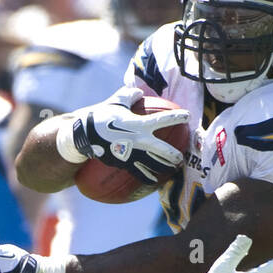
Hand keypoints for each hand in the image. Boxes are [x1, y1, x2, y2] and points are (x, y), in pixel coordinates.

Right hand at [63, 85, 187, 184]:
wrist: (84, 135)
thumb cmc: (100, 116)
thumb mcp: (115, 100)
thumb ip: (129, 95)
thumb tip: (139, 93)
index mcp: (138, 124)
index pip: (162, 120)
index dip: (176, 117)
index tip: (188, 116)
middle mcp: (138, 141)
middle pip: (162, 149)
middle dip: (174, 154)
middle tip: (182, 156)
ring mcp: (132, 154)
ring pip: (153, 164)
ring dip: (165, 167)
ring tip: (174, 168)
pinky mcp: (124, 163)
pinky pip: (139, 172)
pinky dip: (148, 176)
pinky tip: (155, 180)